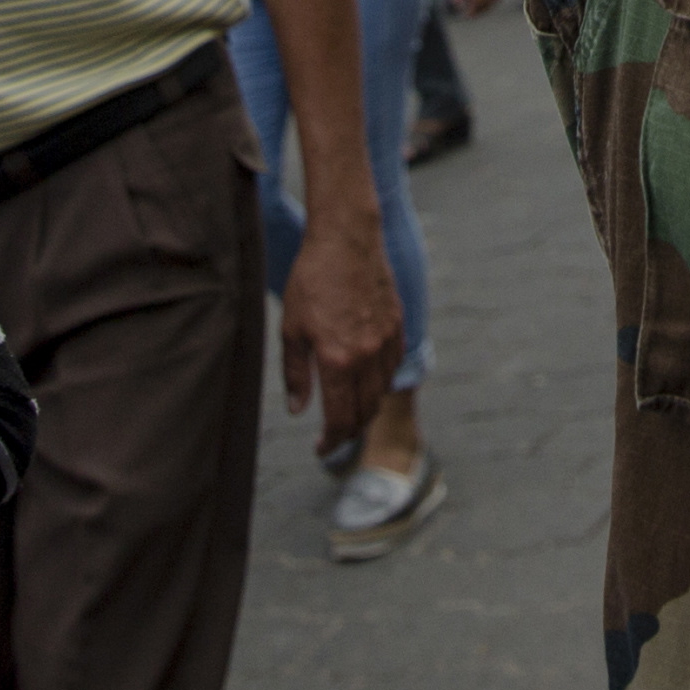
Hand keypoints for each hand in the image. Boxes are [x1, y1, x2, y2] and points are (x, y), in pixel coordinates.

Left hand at [277, 209, 401, 451]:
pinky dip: (381, 380)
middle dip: (348, 431)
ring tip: (348, 407)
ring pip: (382, 391)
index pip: (340, 419)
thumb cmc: (311, 280)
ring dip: (366, 407)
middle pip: (365, 412)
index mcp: (338, 361)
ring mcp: (386, 341)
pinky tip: (365, 377)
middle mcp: (367, 356)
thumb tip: (298, 409)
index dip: (331, 442)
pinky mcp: (397, 325)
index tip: (321, 449)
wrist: (346, 239)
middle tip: (333, 434)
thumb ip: (296, 374)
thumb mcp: (291, 329)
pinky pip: (393, 365)